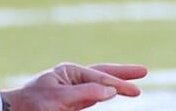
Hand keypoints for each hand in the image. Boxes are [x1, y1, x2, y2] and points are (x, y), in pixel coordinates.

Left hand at [7, 63, 145, 110]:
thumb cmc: (31, 104)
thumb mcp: (59, 100)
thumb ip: (86, 93)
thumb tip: (110, 91)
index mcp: (69, 72)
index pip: (99, 78)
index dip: (118, 84)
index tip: (133, 91)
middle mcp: (72, 78)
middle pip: (103, 73)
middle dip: (123, 73)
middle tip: (144, 71)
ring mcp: (72, 90)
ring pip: (100, 84)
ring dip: (116, 83)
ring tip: (134, 81)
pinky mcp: (70, 103)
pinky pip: (92, 97)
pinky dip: (105, 94)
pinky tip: (113, 93)